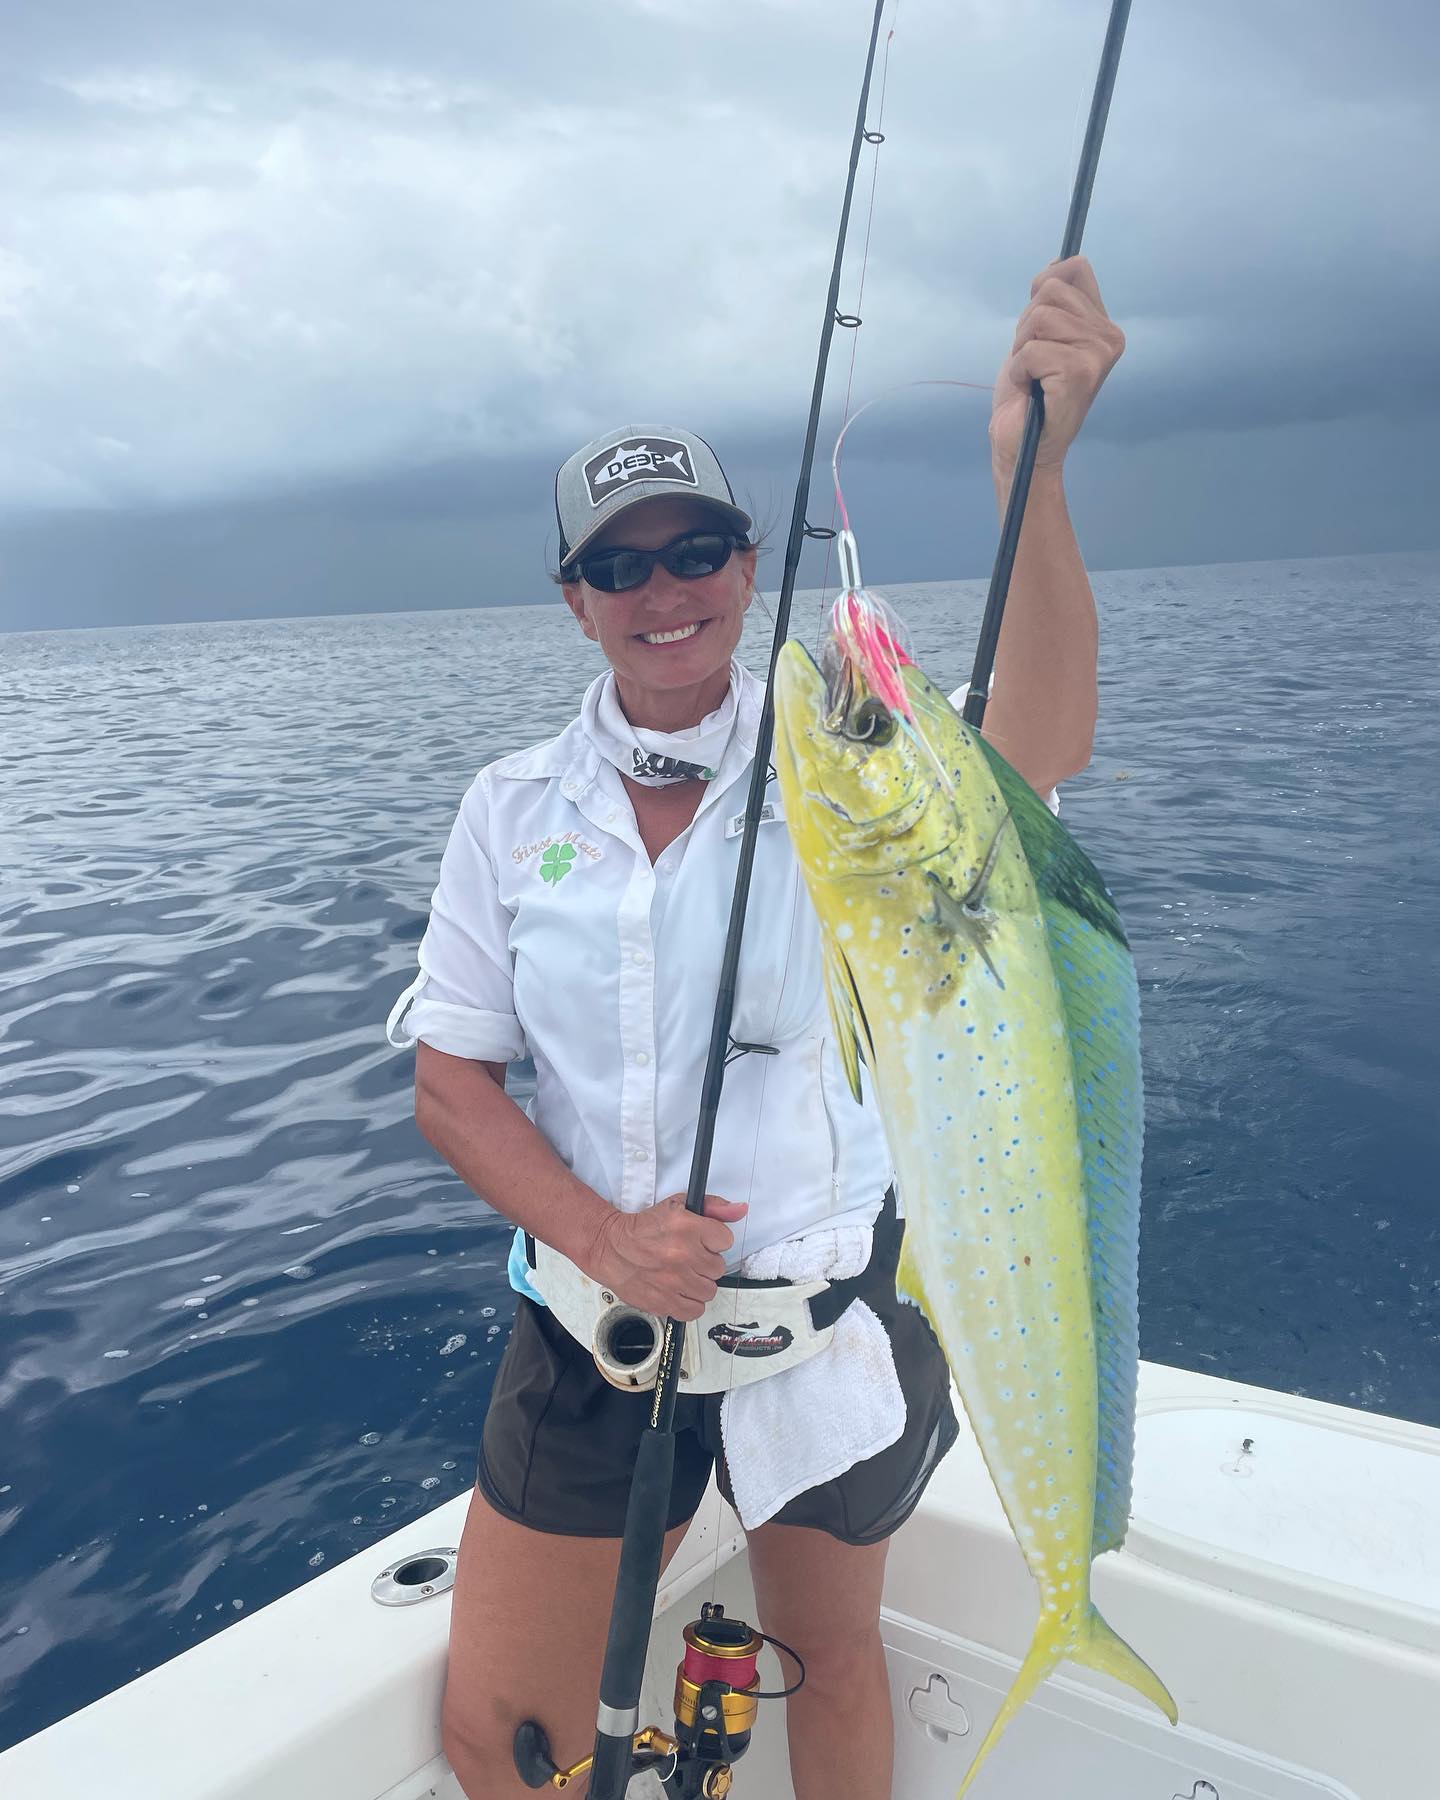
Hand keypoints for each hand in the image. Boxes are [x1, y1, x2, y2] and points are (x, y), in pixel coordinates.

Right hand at [586, 1192, 748, 1322]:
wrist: (611, 1248)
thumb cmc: (643, 1228)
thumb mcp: (678, 1205)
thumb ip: (713, 1206)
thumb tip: (740, 1210)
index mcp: (688, 1227)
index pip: (726, 1240)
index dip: (714, 1241)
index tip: (702, 1241)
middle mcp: (684, 1255)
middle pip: (718, 1267)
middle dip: (705, 1263)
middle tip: (688, 1258)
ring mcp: (675, 1281)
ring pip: (709, 1290)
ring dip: (698, 1283)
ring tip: (683, 1274)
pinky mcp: (665, 1302)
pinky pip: (695, 1310)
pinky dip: (689, 1303)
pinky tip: (679, 1290)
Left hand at [990, 255, 1124, 474]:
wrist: (1022, 445)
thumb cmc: (1029, 393)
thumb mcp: (1037, 335)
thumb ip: (1052, 300)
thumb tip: (1058, 264)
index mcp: (1103, 325)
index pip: (1074, 268)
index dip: (1042, 291)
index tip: (1038, 328)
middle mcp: (1109, 337)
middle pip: (1050, 291)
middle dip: (1027, 327)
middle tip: (1034, 362)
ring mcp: (1098, 355)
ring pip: (1039, 319)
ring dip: (1023, 350)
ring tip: (1034, 376)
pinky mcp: (1080, 374)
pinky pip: (1031, 350)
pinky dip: (1021, 370)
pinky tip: (1032, 389)